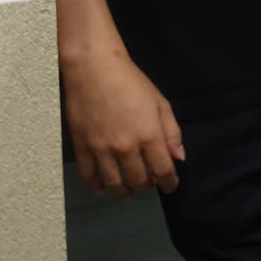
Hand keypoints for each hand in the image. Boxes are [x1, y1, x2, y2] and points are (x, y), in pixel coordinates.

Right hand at [62, 47, 183, 197]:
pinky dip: (95, 186)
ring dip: (124, 191)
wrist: (94, 70)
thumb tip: (179, 158)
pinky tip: (102, 188)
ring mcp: (101, 149)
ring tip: (129, 191)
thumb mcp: (160, 104)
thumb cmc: (132, 83)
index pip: (163, 170)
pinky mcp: (81, 147)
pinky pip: (87, 175)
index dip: (169, 182)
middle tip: (150, 182)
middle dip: (148, 185)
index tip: (171, 186)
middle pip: (139, 179)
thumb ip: (171, 132)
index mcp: (149, 135)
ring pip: (114, 182)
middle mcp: (126, 147)